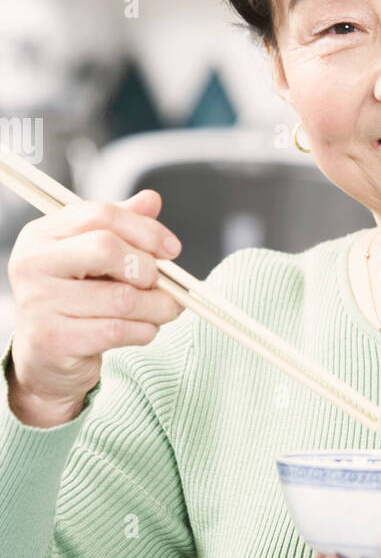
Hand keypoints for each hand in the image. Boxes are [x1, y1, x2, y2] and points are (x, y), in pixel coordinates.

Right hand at [6, 190, 182, 424]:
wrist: (46, 358)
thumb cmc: (75, 299)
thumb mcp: (93, 256)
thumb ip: (121, 226)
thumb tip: (151, 199)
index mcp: (41, 234)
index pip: (101, 215)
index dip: (145, 229)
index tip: (173, 249)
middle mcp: (32, 264)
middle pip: (107, 249)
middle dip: (147, 268)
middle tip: (161, 284)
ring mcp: (39, 303)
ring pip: (121, 298)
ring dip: (156, 306)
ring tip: (163, 310)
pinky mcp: (54, 340)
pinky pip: (117, 330)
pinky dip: (143, 330)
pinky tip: (144, 329)